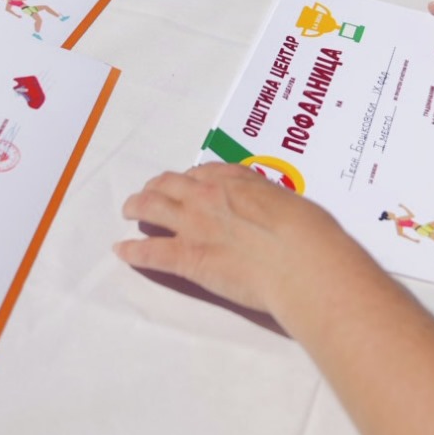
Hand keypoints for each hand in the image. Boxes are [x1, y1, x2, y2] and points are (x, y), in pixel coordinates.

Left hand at [116, 163, 355, 316]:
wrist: (301, 261)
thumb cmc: (311, 235)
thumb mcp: (296, 206)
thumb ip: (275, 208)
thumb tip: (278, 217)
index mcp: (239, 181)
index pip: (204, 172)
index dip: (191, 178)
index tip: (187, 183)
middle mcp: (210, 196)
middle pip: (171, 184)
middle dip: (156, 186)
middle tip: (149, 192)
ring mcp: (195, 225)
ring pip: (152, 207)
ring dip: (137, 205)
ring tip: (128, 209)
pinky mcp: (187, 257)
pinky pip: (150, 250)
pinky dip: (132, 250)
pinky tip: (121, 250)